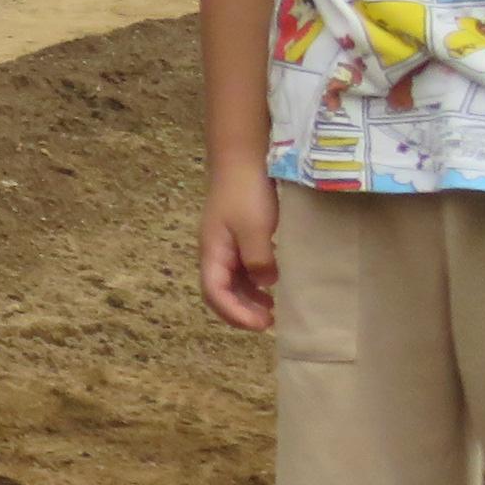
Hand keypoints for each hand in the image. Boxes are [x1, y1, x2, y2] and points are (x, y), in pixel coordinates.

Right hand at [201, 164, 279, 331]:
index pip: (215, 293)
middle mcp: (214, 251)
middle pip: (218, 291)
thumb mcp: (254, 228)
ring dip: (247, 299)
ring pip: (230, 282)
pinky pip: (240, 269)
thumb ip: (258, 259)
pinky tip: (271, 284)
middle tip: (269, 323)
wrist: (242, 159)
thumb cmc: (246, 193)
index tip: (262, 325)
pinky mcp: (237, 236)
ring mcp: (224, 244)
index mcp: (212, 251)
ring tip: (272, 310)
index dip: (235, 314)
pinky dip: (253, 284)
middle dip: (239, 311)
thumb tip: (265, 285)